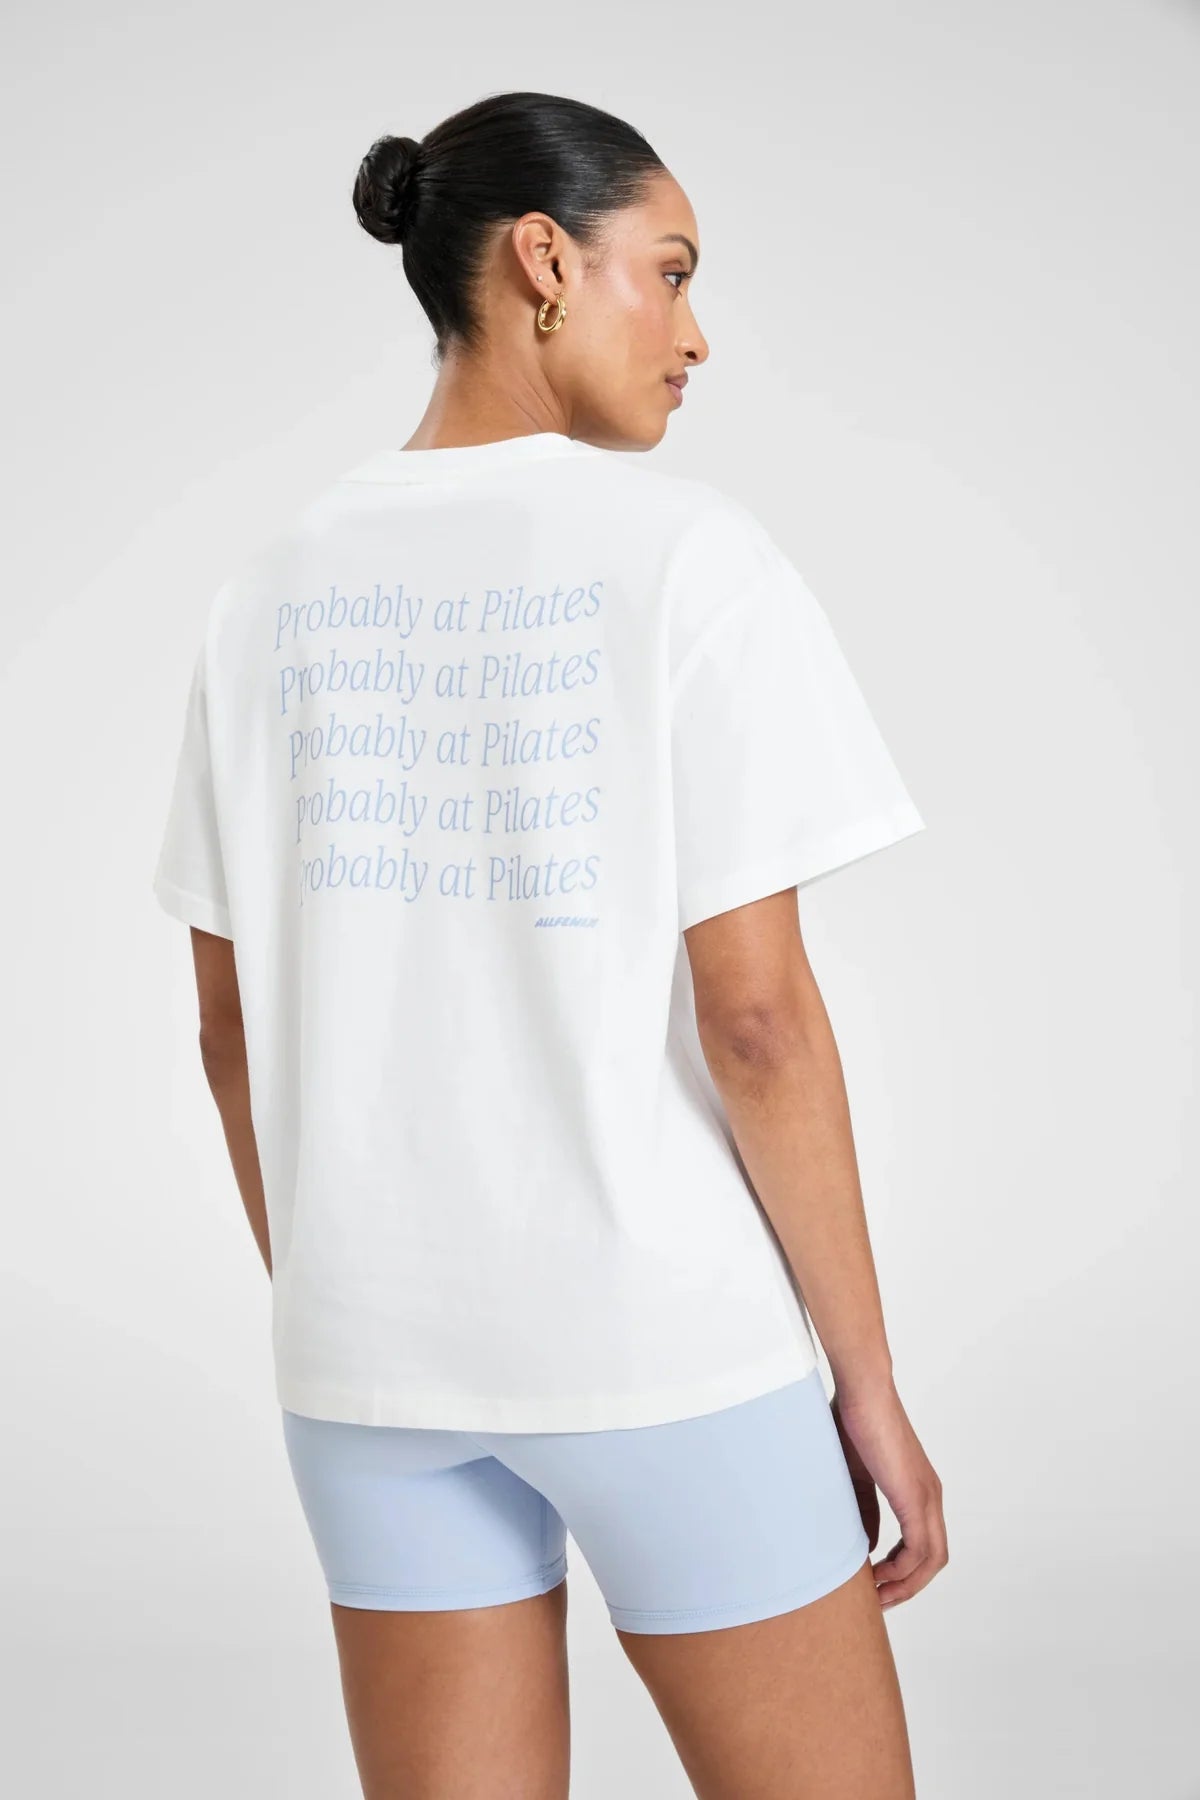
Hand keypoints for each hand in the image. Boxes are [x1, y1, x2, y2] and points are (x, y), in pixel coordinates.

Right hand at [830, 1377, 947, 1609]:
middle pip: (933, 1559)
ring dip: (907, 1584)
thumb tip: (866, 1542)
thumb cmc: (853, 1420)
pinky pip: (920, 1549)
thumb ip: (863, 1507)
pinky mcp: (915, 1496)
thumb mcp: (855, 1474)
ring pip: (932, 1560)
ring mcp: (927, 1497)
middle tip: (879, 1600)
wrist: (862, 1390)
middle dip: (908, 1586)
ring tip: (877, 1596)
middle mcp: (930, 1496)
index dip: (902, 1570)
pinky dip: (902, 1570)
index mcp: (917, 1488)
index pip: (922, 1543)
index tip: (875, 1583)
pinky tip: (877, 1575)